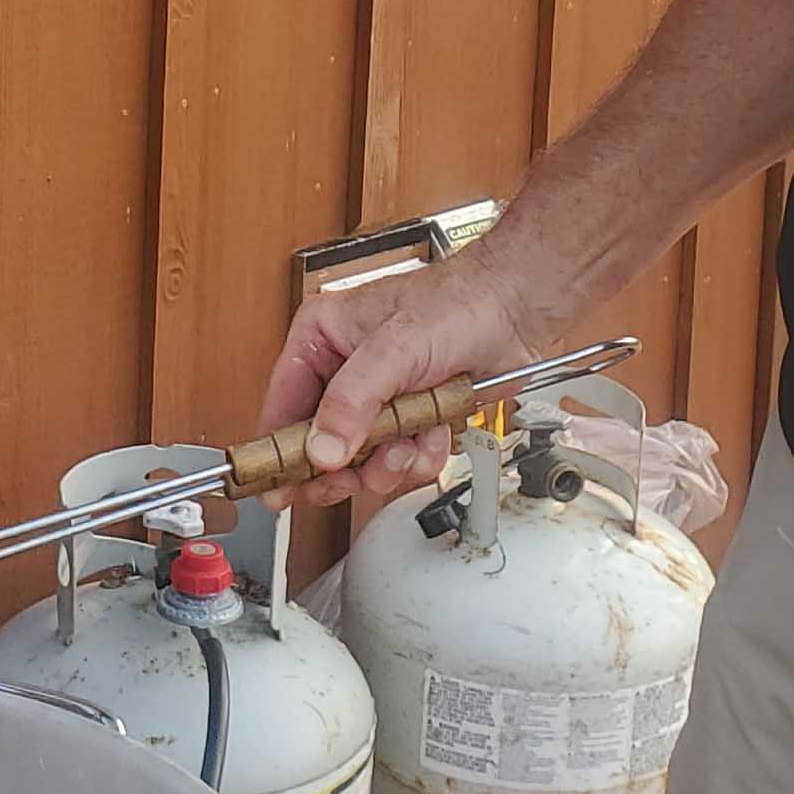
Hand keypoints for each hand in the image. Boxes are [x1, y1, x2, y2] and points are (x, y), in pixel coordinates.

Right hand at [255, 251, 545, 510]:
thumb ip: (352, 401)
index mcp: (320, 338)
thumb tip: (321, 449)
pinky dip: (421, 454)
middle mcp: (344, 370)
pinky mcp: (412, 416)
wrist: (516, 310)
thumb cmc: (458, 304)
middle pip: (320, 443)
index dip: (279, 450)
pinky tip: (434, 430)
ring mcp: (380, 397)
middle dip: (344, 464)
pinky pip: (401, 459)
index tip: (278, 489)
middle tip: (351, 479)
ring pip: (362, 459)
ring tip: (408, 442)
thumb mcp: (394, 350)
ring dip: (389, 461)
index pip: (282, 404)